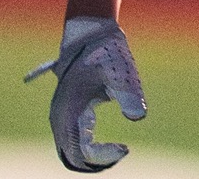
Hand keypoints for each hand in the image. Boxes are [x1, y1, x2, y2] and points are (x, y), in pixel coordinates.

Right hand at [25, 17, 146, 171]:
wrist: (90, 34)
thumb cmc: (106, 52)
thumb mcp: (121, 72)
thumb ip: (128, 94)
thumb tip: (138, 117)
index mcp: (69, 109)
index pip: (80, 150)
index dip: (102, 156)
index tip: (125, 148)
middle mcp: (60, 116)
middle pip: (71, 158)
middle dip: (95, 163)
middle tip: (121, 152)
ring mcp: (60, 115)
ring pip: (68, 153)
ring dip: (90, 159)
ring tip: (117, 152)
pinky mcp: (66, 113)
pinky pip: (70, 142)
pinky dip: (86, 151)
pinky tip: (108, 148)